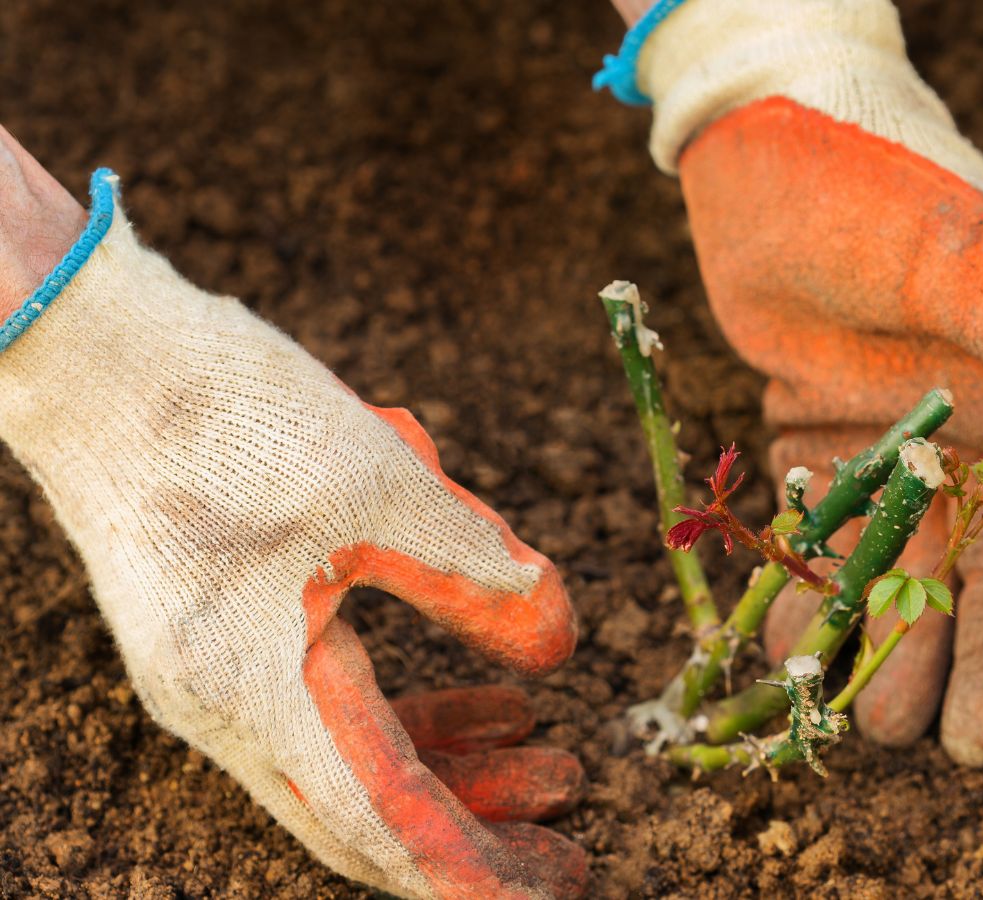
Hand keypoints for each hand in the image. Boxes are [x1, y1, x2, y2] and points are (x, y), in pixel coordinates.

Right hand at [0, 165, 585, 897]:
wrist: (93, 355)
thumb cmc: (231, 414)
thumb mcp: (385, 488)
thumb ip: (478, 576)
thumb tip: (561, 644)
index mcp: (261, 691)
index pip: (389, 825)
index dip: (477, 870)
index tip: (556, 888)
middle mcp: (228, 709)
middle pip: (370, 812)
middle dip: (478, 825)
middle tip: (575, 825)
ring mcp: (216, 677)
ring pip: (353, 762)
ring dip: (453, 764)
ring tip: (550, 753)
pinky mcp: (221, 639)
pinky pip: (328, 711)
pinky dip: (407, 713)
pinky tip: (486, 693)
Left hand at [629, 0, 982, 764]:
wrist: (766, 142)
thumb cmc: (879, 187)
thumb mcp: (965, 256)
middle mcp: (977, 440)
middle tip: (969, 748)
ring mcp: (897, 452)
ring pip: (912, 575)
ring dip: (899, 648)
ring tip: (876, 722)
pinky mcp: (819, 448)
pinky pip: (826, 545)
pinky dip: (814, 597)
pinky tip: (791, 649)